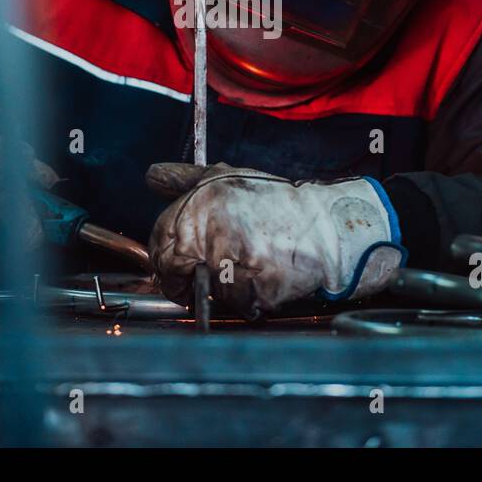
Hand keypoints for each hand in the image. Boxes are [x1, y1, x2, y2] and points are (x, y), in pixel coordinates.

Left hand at [145, 162, 404, 315]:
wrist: (328, 226)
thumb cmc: (276, 203)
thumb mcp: (229, 179)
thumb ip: (187, 179)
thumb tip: (152, 176)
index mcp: (204, 201)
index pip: (161, 240)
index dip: (165, 259)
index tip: (177, 269)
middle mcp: (216, 226)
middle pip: (174, 269)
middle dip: (183, 282)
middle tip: (203, 282)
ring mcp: (237, 256)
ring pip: (206, 291)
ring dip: (221, 291)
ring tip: (246, 272)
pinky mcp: (258, 283)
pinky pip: (236, 304)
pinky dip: (246, 300)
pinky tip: (263, 281)